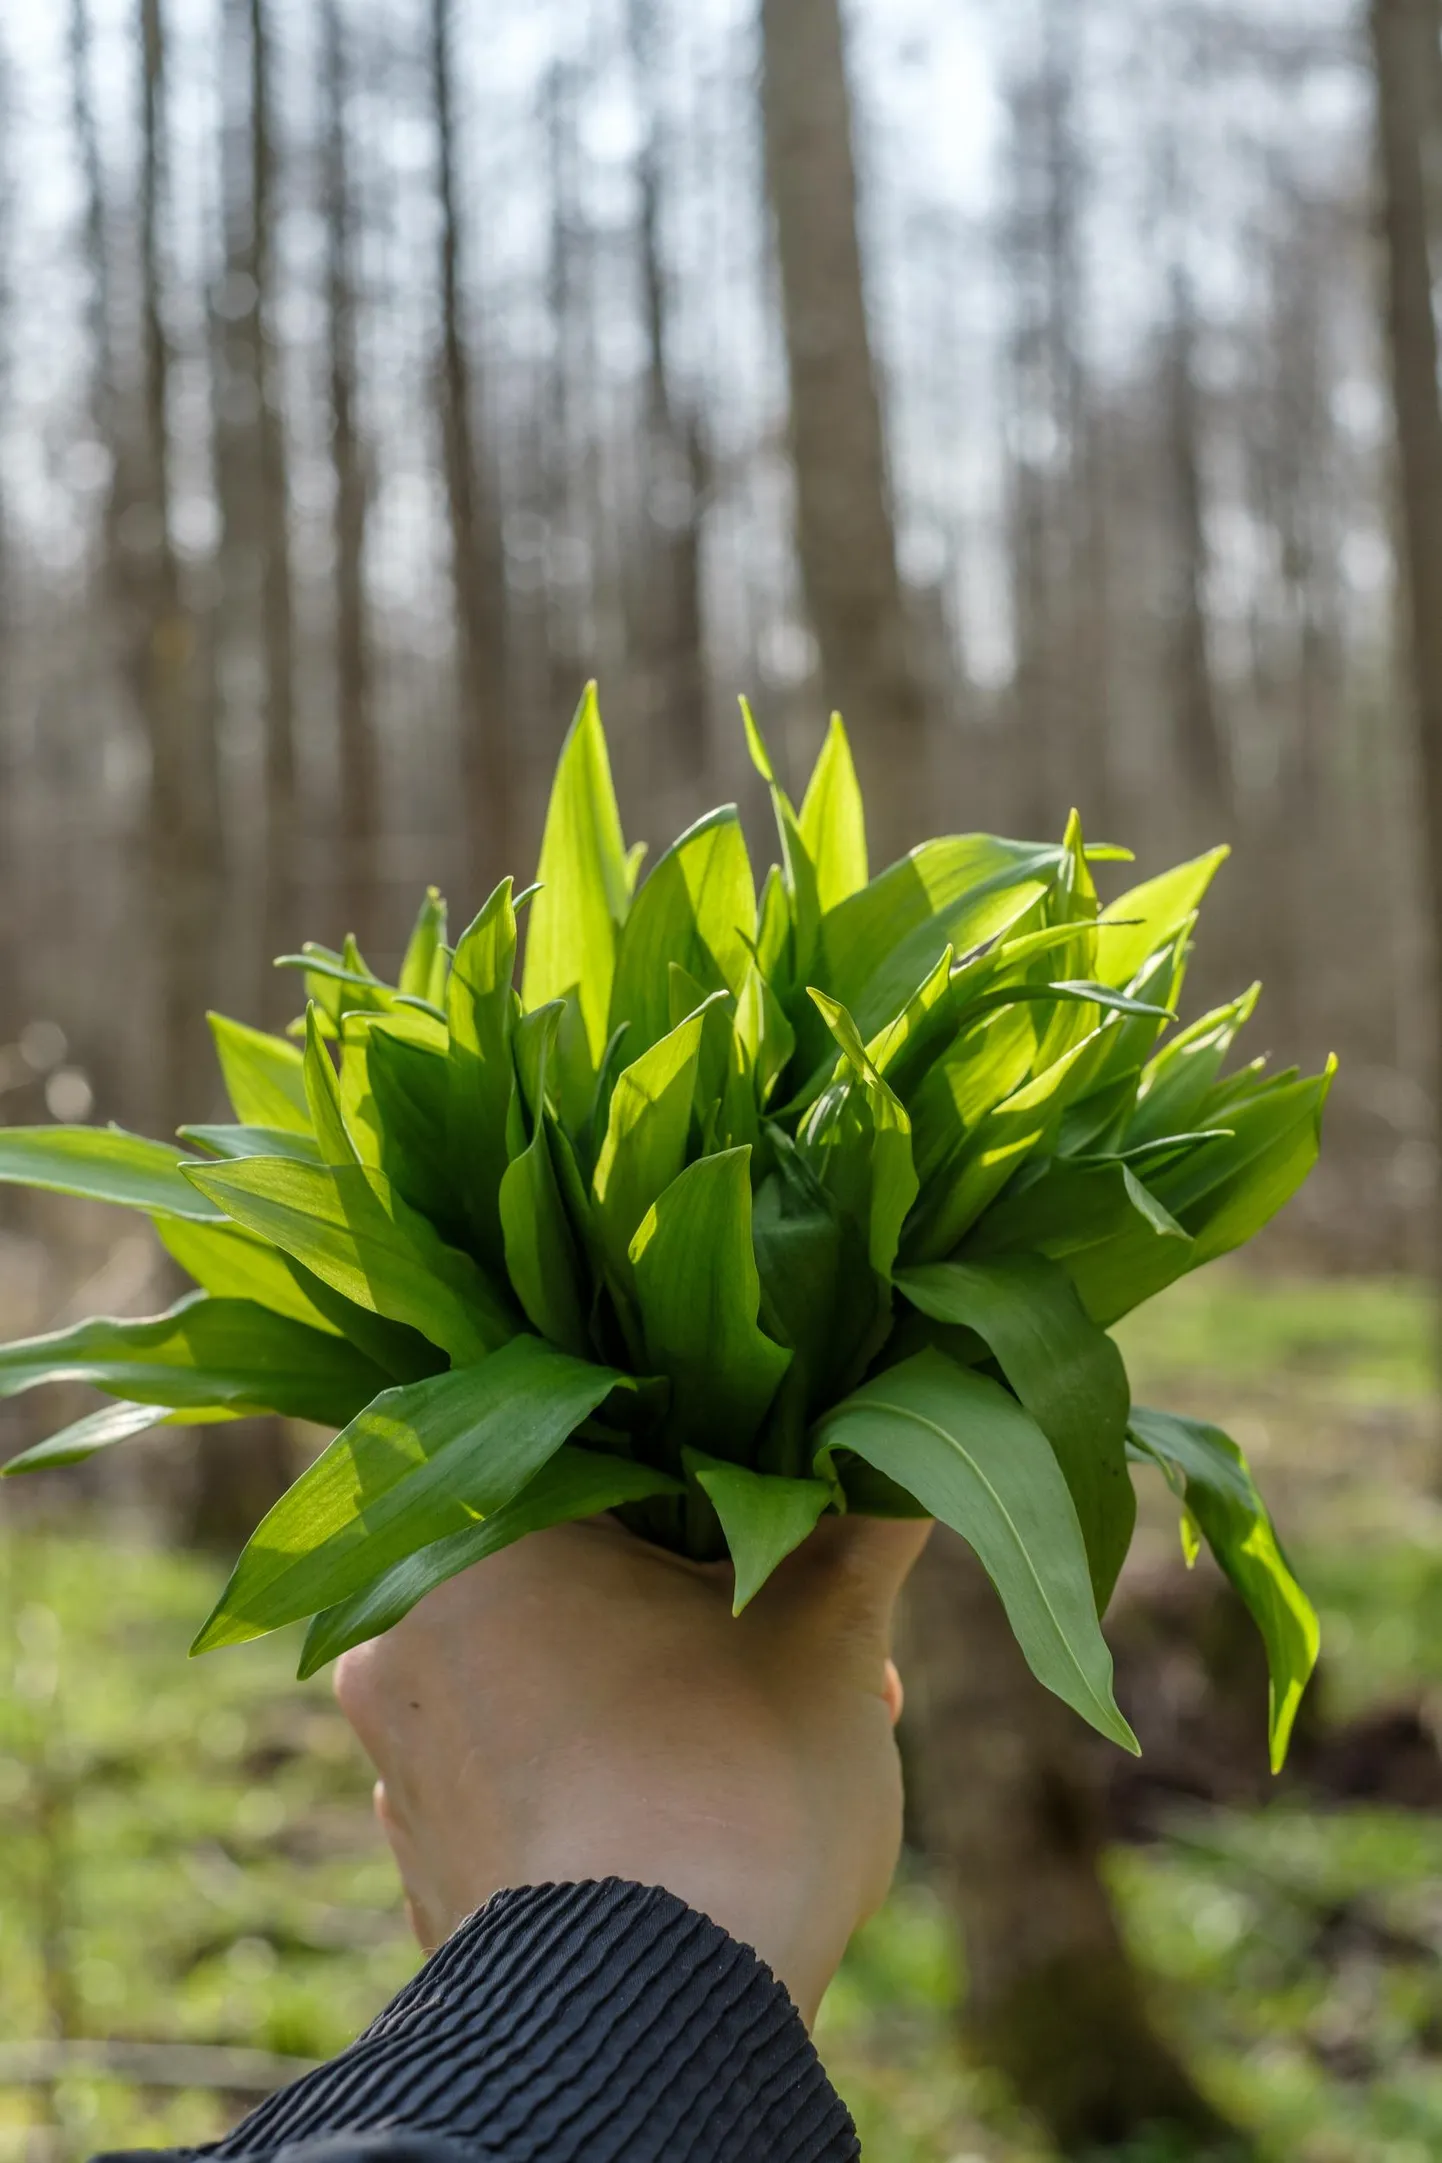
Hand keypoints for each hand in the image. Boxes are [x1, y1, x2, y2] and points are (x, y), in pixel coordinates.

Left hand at [334, 1510, 929, 2025]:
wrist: (650, 2027)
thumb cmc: (732, 1784)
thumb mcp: (828, 1629)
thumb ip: (862, 1526)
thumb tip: (908, 1466)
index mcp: (476, 1545)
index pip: (612, 1483)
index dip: (722, 1525)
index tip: (797, 1577)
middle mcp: (404, 1648)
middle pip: (587, 1597)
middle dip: (706, 1630)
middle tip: (809, 1675)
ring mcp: (405, 1772)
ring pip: (559, 1700)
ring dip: (662, 1717)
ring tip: (772, 1768)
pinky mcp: (430, 1880)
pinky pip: (532, 1803)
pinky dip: (609, 1805)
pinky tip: (695, 1845)